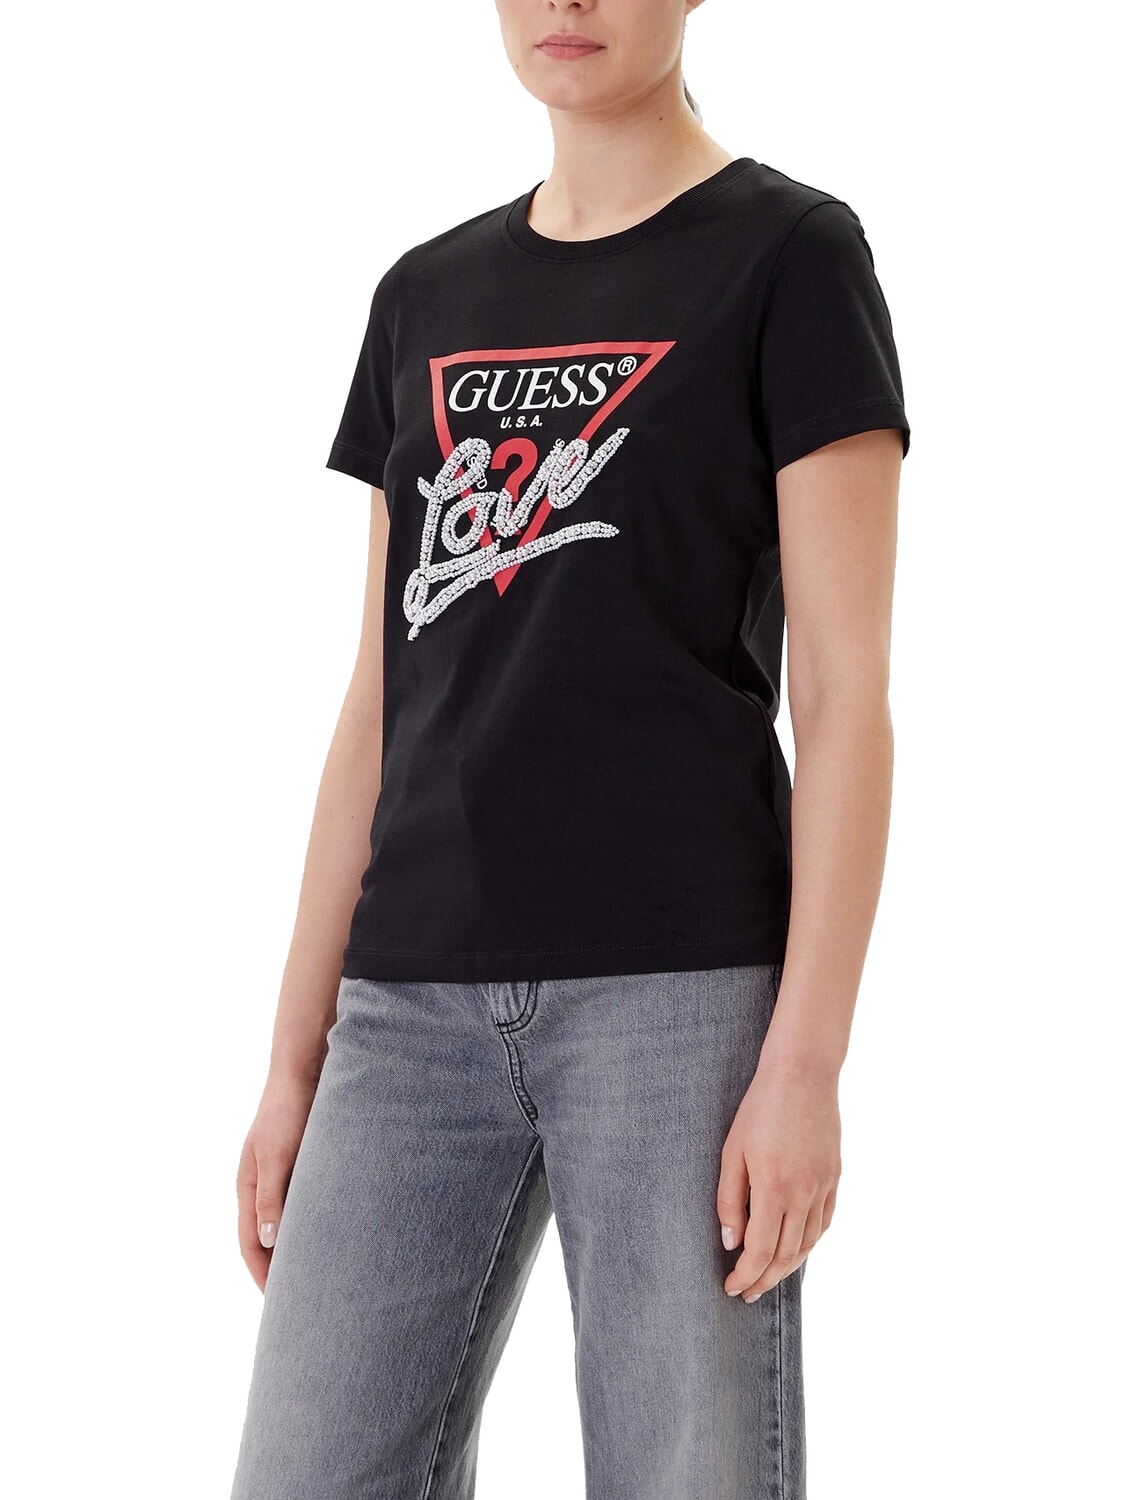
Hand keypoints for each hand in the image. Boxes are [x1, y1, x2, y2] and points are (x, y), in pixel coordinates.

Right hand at [235, 1074, 319, 1291]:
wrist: (305, 1069)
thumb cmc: (288, 1110)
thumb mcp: (276, 1155)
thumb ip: (271, 1198)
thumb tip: (268, 1242)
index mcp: (248, 1186)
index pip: (249, 1244)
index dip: (262, 1275)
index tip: (278, 1305)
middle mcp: (262, 1185)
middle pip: (268, 1239)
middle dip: (280, 1269)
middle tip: (301, 1300)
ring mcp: (283, 1175)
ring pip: (289, 1222)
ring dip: (299, 1247)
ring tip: (321, 1275)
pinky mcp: (304, 1164)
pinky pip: (306, 1203)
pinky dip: (315, 1223)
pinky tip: (336, 1235)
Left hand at [717, 1053, 841, 1300]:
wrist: (802, 1074)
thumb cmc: (760, 1109)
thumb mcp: (732, 1151)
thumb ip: (730, 1200)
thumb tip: (731, 1242)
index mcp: (774, 1189)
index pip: (761, 1251)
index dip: (745, 1275)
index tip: (731, 1287)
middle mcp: (804, 1194)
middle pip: (786, 1255)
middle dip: (764, 1279)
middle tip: (746, 1293)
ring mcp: (824, 1186)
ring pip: (809, 1243)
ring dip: (788, 1267)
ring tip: (769, 1277)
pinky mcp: (835, 1176)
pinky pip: (824, 1222)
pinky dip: (810, 1242)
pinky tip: (797, 1248)